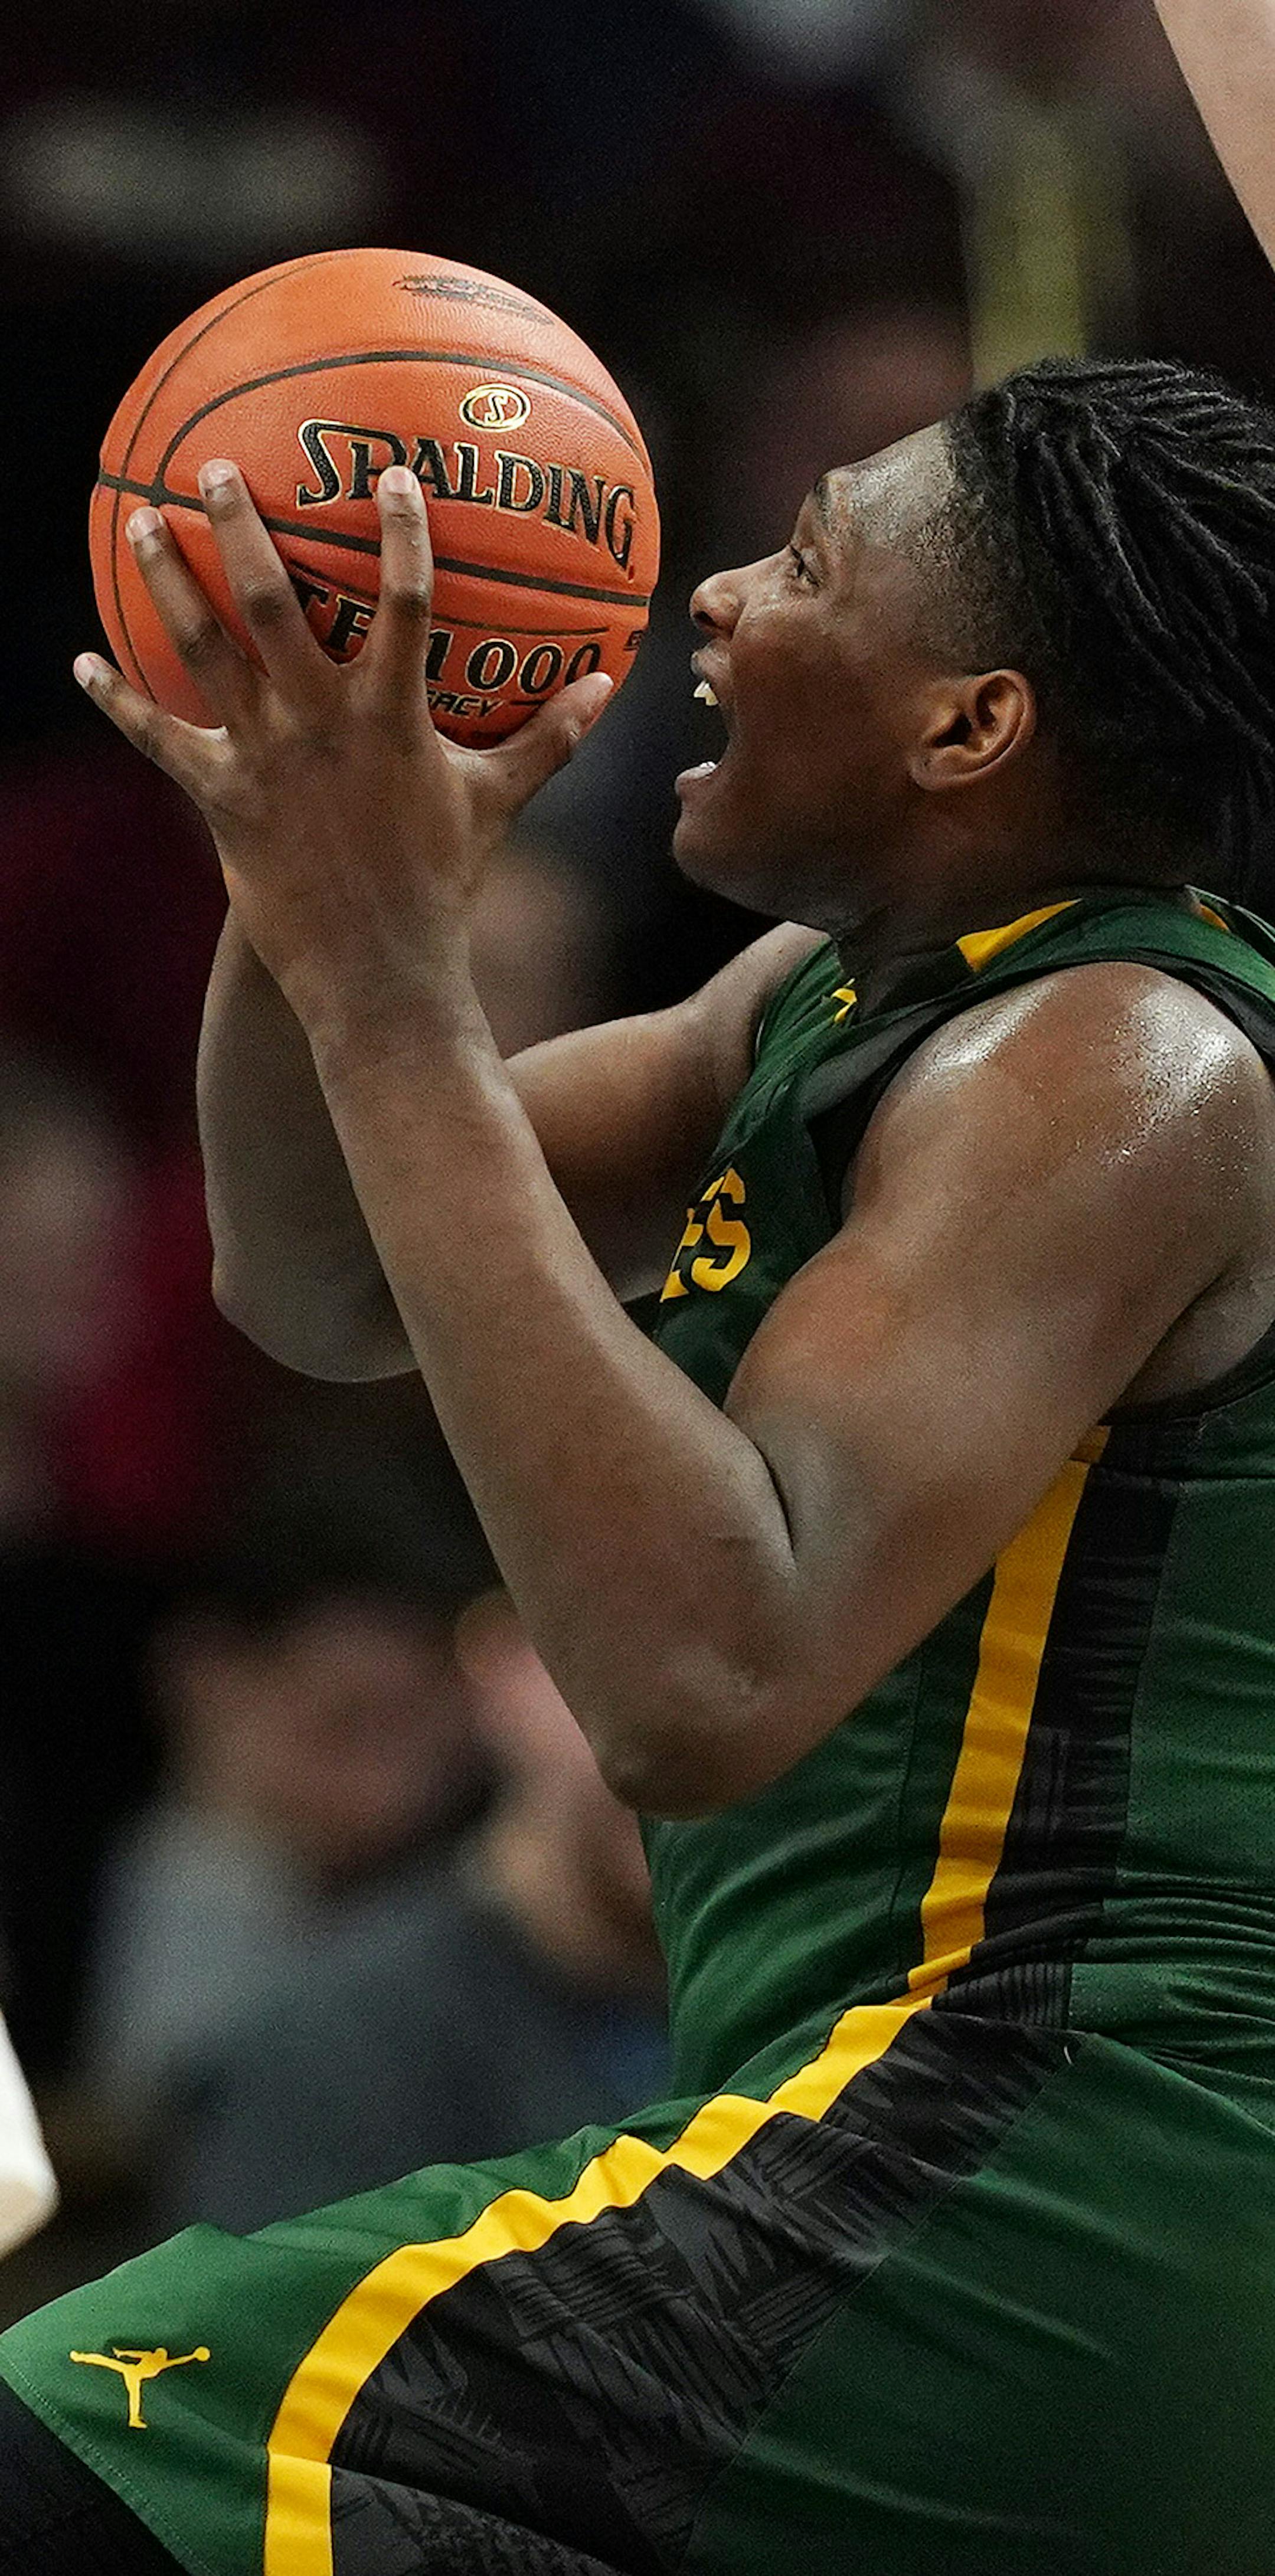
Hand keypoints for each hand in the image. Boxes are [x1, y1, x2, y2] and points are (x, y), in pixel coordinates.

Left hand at [74, 461, 612, 1032]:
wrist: (378, 972)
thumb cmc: (441, 885)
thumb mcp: (498, 803)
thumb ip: (549, 738)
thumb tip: (607, 683)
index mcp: (393, 717)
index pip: (407, 603)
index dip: (401, 533)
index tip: (391, 472)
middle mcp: (321, 724)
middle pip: (274, 602)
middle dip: (240, 527)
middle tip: (215, 468)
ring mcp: (265, 758)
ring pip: (204, 651)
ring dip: (169, 582)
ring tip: (138, 524)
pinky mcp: (220, 799)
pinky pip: (156, 739)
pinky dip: (117, 700)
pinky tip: (81, 663)